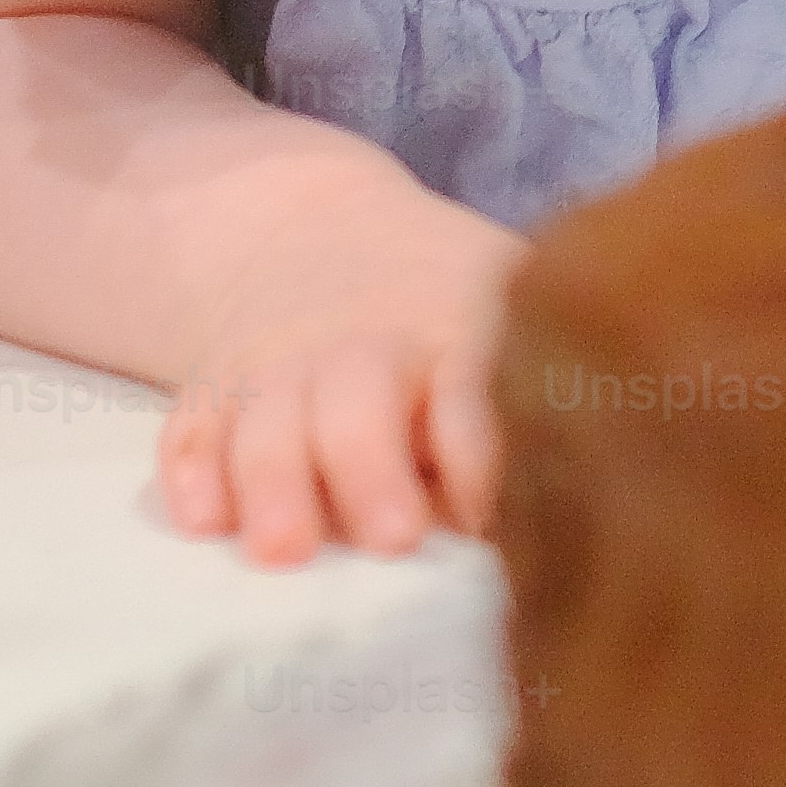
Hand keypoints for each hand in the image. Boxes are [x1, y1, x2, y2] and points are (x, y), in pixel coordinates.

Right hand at [155, 153, 526, 567]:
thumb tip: (594, 499)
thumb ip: (542, 389)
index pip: (471, 386)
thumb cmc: (452, 312)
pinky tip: (203, 520)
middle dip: (372, 469)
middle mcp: (362, 350)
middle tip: (393, 539)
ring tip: (284, 551)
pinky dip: (192, 470)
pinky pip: (192, 427)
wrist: (322, 235)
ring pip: (267, 422)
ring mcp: (280, 368)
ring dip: (274, 483)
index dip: (482, 448)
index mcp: (453, 333)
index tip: (491, 512)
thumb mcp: (511, 314)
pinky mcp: (216, 390)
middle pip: (358, 404)